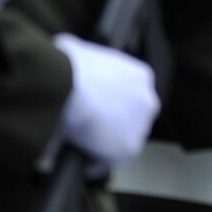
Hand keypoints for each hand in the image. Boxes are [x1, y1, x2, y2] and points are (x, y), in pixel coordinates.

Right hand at [53, 34, 159, 167]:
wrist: (67, 88)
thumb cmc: (67, 68)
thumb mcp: (73, 48)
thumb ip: (76, 51)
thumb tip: (64, 49)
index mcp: (140, 76)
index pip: (128, 97)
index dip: (109, 106)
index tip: (92, 112)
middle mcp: (148, 100)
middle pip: (129, 120)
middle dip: (109, 126)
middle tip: (84, 130)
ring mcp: (142, 125)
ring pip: (120, 141)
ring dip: (102, 145)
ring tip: (79, 146)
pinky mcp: (129, 148)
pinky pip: (109, 162)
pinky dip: (94, 163)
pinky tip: (79, 160)